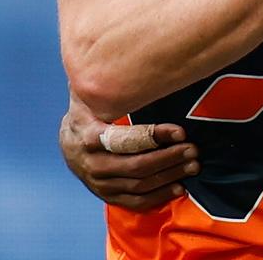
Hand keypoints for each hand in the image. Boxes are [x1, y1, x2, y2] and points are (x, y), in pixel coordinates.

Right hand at [59, 96, 198, 210]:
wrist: (69, 143)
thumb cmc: (90, 113)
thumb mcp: (92, 97)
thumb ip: (111, 88)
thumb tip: (134, 60)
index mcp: (89, 137)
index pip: (126, 140)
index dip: (155, 136)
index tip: (180, 131)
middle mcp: (93, 164)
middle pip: (137, 165)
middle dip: (169, 157)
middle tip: (193, 149)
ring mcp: (100, 184)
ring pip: (139, 184)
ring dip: (169, 175)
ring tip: (192, 165)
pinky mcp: (108, 196)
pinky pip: (136, 201)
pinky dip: (159, 196)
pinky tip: (179, 186)